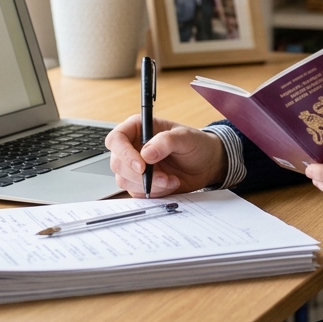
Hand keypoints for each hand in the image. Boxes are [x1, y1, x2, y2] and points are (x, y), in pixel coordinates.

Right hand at [105, 115, 227, 197]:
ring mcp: (135, 166)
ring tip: (171, 180)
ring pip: (125, 180)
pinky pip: (136, 192)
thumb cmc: (196, 144)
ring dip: (149, 185)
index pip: (116, 139)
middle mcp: (132, 147)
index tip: (141, 166)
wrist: (206, 164)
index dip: (123, 153)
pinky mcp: (140, 183)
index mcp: (138, 129)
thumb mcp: (185, 137)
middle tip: (163, 177)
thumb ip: (166, 142)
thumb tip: (146, 154)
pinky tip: (170, 184)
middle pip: (117, 163)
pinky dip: (154, 192)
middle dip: (139, 175)